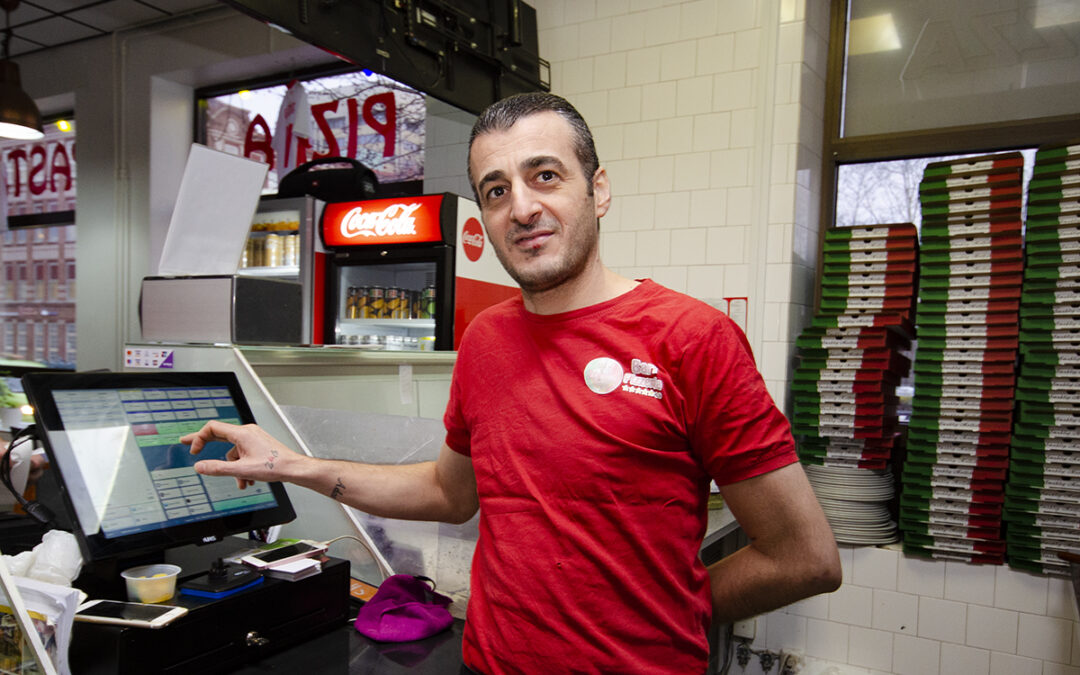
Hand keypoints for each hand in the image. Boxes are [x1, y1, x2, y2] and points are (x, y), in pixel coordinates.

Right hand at [180, 421, 298, 488]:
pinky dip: (241, 467)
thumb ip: (218, 468)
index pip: (213, 428)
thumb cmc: (275, 466)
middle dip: (205, 444)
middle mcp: (247, 432)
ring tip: (242, 481)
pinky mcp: (257, 445)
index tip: (194, 450)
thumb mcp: (241, 470)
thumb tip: (200, 466)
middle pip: (219, 435)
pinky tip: (247, 480)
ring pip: (233, 453)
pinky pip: (242, 455)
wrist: (293, 468)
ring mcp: (253, 438)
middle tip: (188, 444)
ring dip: (233, 468)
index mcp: (242, 433)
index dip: (199, 438)